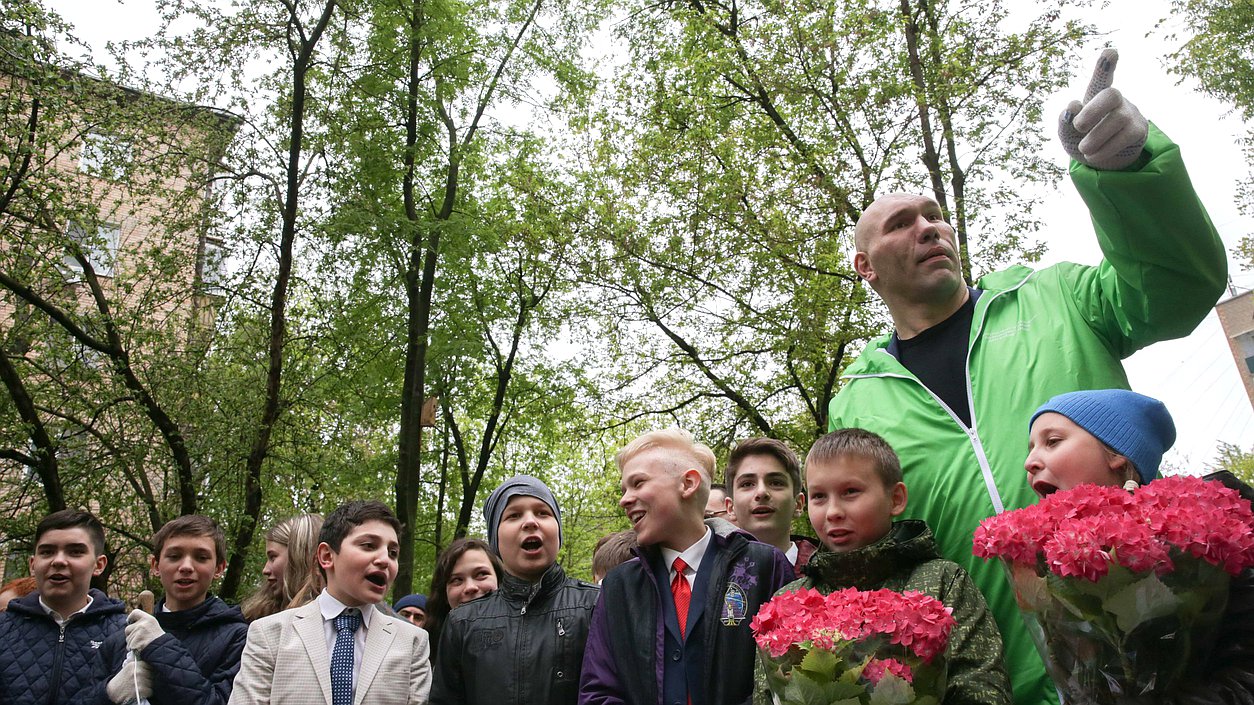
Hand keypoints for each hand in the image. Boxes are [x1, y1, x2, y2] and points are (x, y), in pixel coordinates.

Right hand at [105, 658, 152, 703]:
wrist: (110, 692)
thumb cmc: (120, 681)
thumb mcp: (126, 668)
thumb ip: (135, 663)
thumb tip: (143, 656)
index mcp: (134, 664)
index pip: (149, 666)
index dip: (147, 671)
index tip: (144, 674)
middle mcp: (137, 671)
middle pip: (151, 674)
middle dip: (147, 679)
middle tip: (140, 682)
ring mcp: (139, 680)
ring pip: (151, 683)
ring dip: (147, 686)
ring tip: (139, 687)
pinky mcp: (140, 689)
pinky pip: (149, 690)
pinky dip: (146, 693)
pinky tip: (139, 692)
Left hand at [125, 608, 164, 653]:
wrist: (162, 648)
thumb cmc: (158, 638)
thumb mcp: (153, 625)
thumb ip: (143, 623)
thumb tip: (131, 623)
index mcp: (148, 619)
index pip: (135, 613)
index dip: (130, 617)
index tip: (129, 622)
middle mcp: (142, 624)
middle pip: (128, 628)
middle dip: (130, 634)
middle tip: (138, 638)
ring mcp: (138, 633)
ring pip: (128, 638)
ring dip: (131, 642)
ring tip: (141, 644)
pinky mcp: (135, 642)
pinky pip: (129, 645)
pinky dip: (132, 648)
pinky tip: (139, 648)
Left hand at [1058, 48, 1147, 169]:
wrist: (1101, 159)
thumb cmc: (1082, 139)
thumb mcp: (1067, 134)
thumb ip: (1064, 123)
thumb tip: (1072, 107)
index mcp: (1094, 97)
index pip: (1100, 79)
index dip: (1104, 67)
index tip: (1110, 52)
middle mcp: (1114, 101)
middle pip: (1111, 95)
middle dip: (1093, 110)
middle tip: (1078, 126)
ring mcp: (1129, 113)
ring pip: (1117, 119)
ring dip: (1096, 137)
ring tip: (1084, 149)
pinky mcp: (1139, 130)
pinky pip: (1125, 137)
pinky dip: (1105, 149)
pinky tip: (1093, 156)